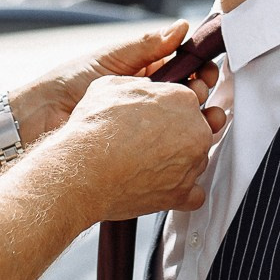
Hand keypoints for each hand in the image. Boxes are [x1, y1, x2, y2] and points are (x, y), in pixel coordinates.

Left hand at [10, 21, 220, 143]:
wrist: (42, 117)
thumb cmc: (70, 82)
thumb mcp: (112, 57)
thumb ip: (147, 45)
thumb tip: (181, 27)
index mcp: (143, 71)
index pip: (183, 67)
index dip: (198, 67)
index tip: (206, 68)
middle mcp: (147, 96)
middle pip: (187, 94)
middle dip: (200, 91)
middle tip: (199, 90)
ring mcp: (144, 121)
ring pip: (181, 119)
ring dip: (196, 116)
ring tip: (199, 113)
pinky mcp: (140, 144)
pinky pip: (166, 141)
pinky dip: (180, 138)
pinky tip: (184, 135)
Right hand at [50, 73, 221, 219]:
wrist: (82, 170)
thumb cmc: (93, 129)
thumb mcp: (110, 85)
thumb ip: (138, 85)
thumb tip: (142, 90)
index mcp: (181, 99)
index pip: (189, 100)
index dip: (171, 108)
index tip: (159, 116)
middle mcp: (194, 130)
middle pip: (198, 129)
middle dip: (180, 134)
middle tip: (154, 140)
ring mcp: (191, 163)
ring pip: (197, 160)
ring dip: (179, 162)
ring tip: (148, 164)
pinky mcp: (182, 193)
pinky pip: (195, 194)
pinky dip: (182, 193)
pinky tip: (164, 186)